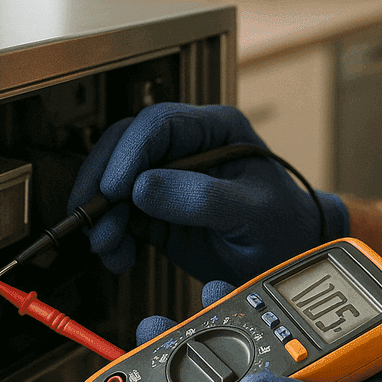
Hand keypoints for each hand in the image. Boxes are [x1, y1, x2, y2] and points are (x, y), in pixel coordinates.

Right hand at [69, 103, 347, 283]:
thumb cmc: (284, 226)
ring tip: (108, 247)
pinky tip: (119, 256)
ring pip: (115, 181)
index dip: (129, 153)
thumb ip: (203, 197)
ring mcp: (170, 177)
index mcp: (218, 129)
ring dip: (102, 214)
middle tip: (92, 218)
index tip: (114, 188)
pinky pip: (120, 214)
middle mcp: (189, 145)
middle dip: (103, 183)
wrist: (289, 257)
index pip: (159, 124)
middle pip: (125, 147)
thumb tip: (142, 187)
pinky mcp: (158, 209)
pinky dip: (112, 235)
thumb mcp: (253, 211)